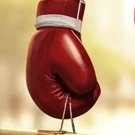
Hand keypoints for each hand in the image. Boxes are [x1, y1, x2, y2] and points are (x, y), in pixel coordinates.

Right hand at [27, 0, 99, 119]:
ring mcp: (44, 88)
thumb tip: (87, 93)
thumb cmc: (61, 40)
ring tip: (86, 75)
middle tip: (95, 85)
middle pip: (65, 108)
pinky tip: (80, 73)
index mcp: (41, 90)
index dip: (84, 103)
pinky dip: (76, 87)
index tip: (95, 88)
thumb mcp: (75, 61)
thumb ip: (82, 82)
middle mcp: (39, 93)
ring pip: (67, 101)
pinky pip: (66, 93)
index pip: (64, 110)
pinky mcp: (49, 83)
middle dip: (83, 99)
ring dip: (80, 92)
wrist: (55, 25)